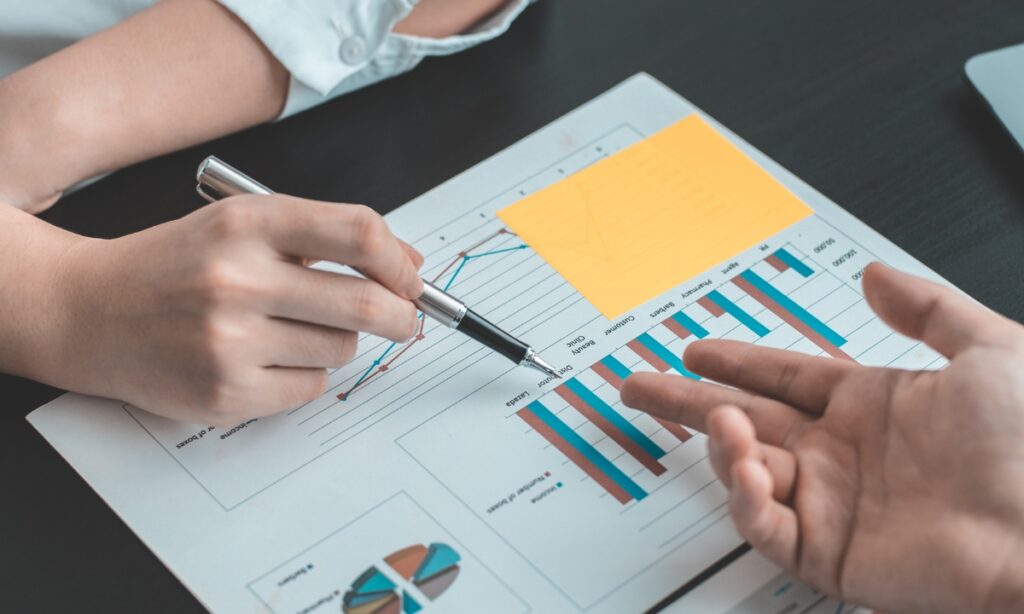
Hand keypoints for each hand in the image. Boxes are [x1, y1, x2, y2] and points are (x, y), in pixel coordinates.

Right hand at [47, 195, 422, 425]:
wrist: (86, 312)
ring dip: (340, 341)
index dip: (399, 261)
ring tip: (295, 330)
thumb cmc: (175, 267)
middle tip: (405, 320)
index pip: (358, 233)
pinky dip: (305, 374)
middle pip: (366, 303)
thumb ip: (322, 236)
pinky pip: (310, 388)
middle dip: (402, 316)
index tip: (411, 278)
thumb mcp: (241, 226)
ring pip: (342, 349)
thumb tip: (407, 265)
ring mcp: (229, 341)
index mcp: (247, 223)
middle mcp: (237, 279)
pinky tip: (266, 359)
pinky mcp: (224, 393)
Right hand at [621, 263, 1023, 612]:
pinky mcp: (829, 553)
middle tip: (639, 385)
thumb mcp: (990, 351)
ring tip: (724, 424)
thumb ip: (929, 308)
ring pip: (746, 469)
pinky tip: (749, 471)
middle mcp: (842, 452)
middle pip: (744, 418)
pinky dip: (747, 500)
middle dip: (687, 400)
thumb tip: (877, 275)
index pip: (783, 375)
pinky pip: (767, 525)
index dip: (737, 359)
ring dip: (724, 445)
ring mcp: (832, 503)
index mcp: (872, 404)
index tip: (697, 347)